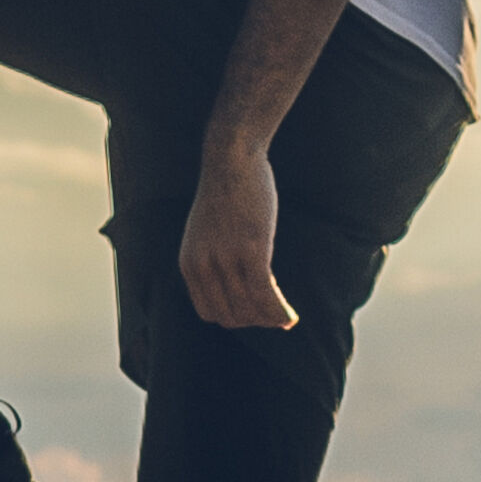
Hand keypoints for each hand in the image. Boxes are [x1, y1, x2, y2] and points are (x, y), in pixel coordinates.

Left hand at [180, 140, 295, 332]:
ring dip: (270, 319)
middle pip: (231, 316)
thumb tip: (238, 288)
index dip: (234, 319)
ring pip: (250, 309)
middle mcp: (203, 266)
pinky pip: (265, 294)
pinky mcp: (251, 250)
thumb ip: (213, 260)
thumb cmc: (225, 193)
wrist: (232, 160)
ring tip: (285, 318)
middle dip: (255, 321)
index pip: (210, 313)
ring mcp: (226, 259)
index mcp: (189, 264)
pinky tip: (290, 316)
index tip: (254, 312)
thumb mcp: (206, 233)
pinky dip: (279, 312)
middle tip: (275, 315)